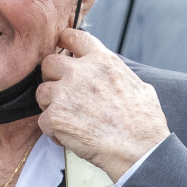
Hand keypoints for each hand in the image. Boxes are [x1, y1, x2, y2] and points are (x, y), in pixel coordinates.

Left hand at [37, 28, 169, 181]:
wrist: (139, 150)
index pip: (72, 36)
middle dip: (52, 77)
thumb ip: (118, 74)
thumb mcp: (139, 85)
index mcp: (101, 60)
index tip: (63, 50)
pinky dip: (53, 130)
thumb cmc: (144, 122)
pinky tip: (67, 136)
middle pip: (48, 63)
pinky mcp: (55, 116)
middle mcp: (79, 72)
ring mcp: (64, 93)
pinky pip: (42, 119)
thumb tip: (112, 73)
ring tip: (68, 118)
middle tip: (62, 92)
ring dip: (50, 105)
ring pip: (42, 92)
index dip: (64, 42)